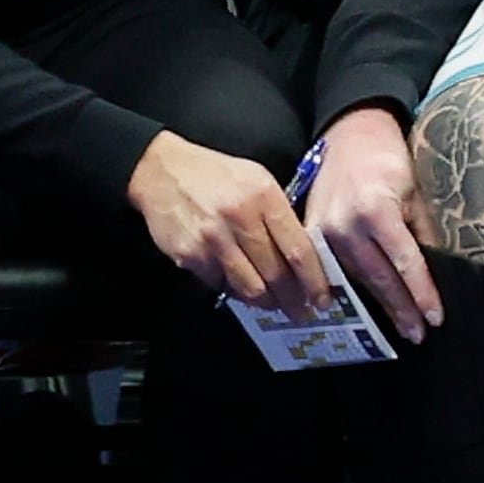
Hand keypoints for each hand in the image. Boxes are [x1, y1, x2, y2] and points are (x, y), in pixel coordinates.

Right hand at [128, 131, 327, 307]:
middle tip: (301, 312)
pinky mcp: (190, 255)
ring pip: (249, 287)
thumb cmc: (215, 174)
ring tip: (273, 304)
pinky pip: (220, 284)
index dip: (313, 280)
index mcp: (264, 197)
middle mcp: (240, 219)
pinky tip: (239, 285)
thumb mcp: (257, 180)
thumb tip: (300, 253)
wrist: (161, 171)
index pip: (298, 249)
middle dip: (292, 299)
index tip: (322, 298)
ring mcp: (213, 240)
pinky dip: (233, 289)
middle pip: (275, 274)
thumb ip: (279, 213)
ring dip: (265, 302)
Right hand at [303, 105, 440, 339]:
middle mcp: (345, 226)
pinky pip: (335, 269)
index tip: (435, 317)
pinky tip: (366, 308)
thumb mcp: (414, 193)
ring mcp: (324, 232)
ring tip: (400, 327)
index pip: (404, 262)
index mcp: (375, 210)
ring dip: (379, 306)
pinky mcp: (312, 234)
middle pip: (379, 278)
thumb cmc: (388, 160)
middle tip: (417, 333)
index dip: (421, 292)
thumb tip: (433, 269)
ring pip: (356, 279)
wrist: (349, 135)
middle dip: (401, 308)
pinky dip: (353, 290)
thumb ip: (422, 231)